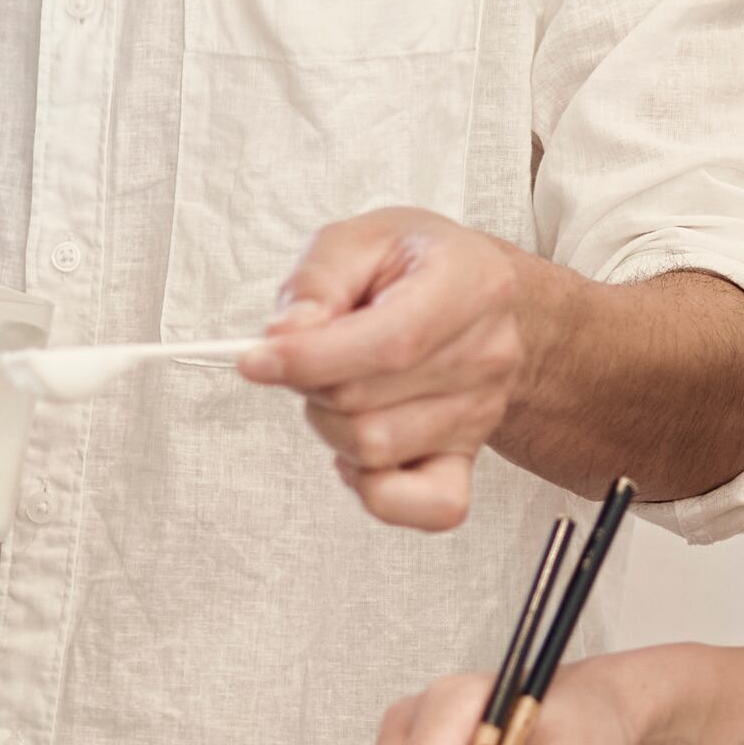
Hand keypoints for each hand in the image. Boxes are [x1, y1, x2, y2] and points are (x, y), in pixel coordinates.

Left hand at [241, 210, 558, 532]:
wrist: (480, 299)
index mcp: (470, 286)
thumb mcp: (364, 237)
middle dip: (310, 383)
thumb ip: (318, 278)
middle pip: (366, 402)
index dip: (311, 360)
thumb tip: (285, 336)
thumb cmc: (417, 265)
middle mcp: (486, 355)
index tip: (256, 360)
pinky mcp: (467, 459)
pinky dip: (375, 489)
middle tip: (309, 355)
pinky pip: (427, 507)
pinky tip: (358, 452)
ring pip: (374, 450)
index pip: (390, 343)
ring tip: (340, 388)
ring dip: (330, 424)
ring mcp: (480, 414)